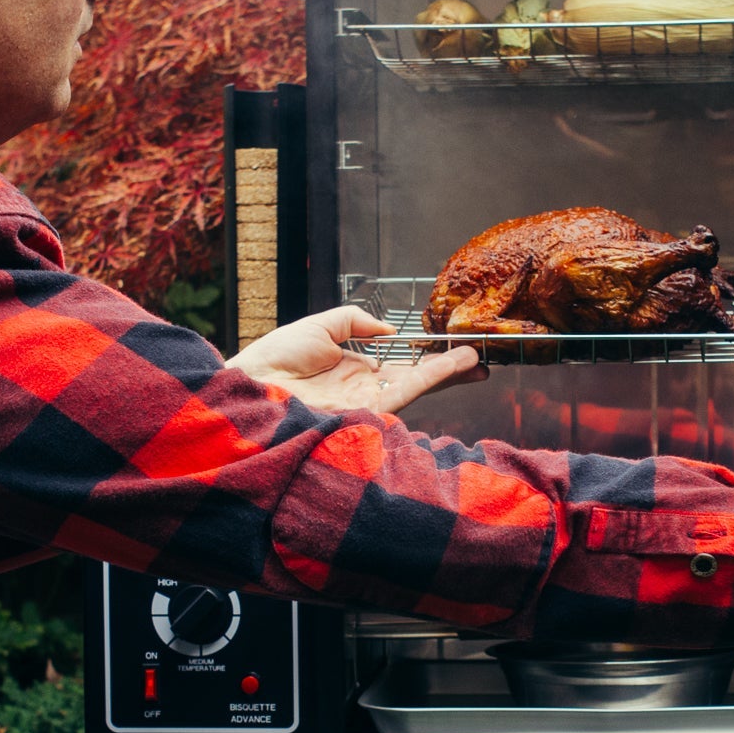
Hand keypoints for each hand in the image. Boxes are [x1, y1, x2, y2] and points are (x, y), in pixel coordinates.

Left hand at [231, 307, 485, 415]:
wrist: (251, 384)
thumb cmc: (274, 359)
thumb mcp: (320, 326)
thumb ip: (356, 321)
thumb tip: (391, 330)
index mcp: (355, 371)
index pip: (401, 365)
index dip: (429, 357)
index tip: (456, 349)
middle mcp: (365, 390)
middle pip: (417, 379)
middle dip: (450, 371)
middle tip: (482, 361)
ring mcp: (366, 403)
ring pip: (417, 387)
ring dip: (448, 374)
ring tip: (476, 361)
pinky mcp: (363, 411)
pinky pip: (404, 394)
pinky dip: (429, 379)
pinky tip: (450, 367)